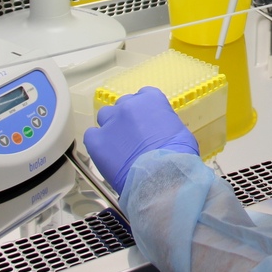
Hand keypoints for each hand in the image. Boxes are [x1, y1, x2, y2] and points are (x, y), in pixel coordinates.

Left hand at [82, 87, 198, 193]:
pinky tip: (106, 153)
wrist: (160, 176)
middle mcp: (128, 106)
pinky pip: (91, 135)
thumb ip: (164, 123)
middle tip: (133, 136)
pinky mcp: (97, 141)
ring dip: (111, 126)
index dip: (144, 109)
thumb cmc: (177, 156)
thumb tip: (160, 130)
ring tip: (118, 145)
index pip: (143, 95)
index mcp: (151, 100)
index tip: (145, 120)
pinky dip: (97, 142)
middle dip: (127, 118)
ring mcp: (111, 122)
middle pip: (123, 105)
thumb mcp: (180, 132)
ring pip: (105, 116)